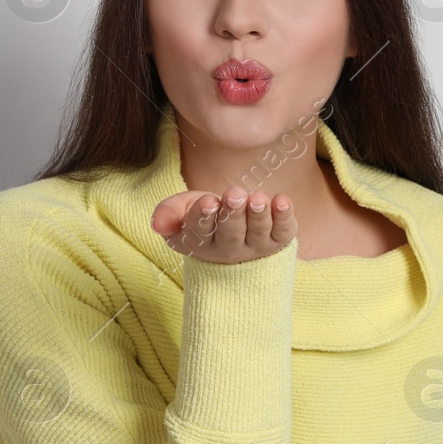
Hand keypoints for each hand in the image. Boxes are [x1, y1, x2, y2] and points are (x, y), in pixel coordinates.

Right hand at [150, 186, 296, 263]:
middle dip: (233, 213)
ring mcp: (255, 246)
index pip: (199, 232)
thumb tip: (158, 224)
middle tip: (235, 194)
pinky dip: (285, 217)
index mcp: (199, 242)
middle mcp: (228, 249)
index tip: (208, 202)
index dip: (203, 217)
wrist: (233, 231)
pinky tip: (282, 201)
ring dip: (258, 214)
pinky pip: (283, 232)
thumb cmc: (203, 215)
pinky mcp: (278, 240)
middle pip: (231, 233)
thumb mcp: (179, 210)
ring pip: (258, 232)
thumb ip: (167, 213)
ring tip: (257, 198)